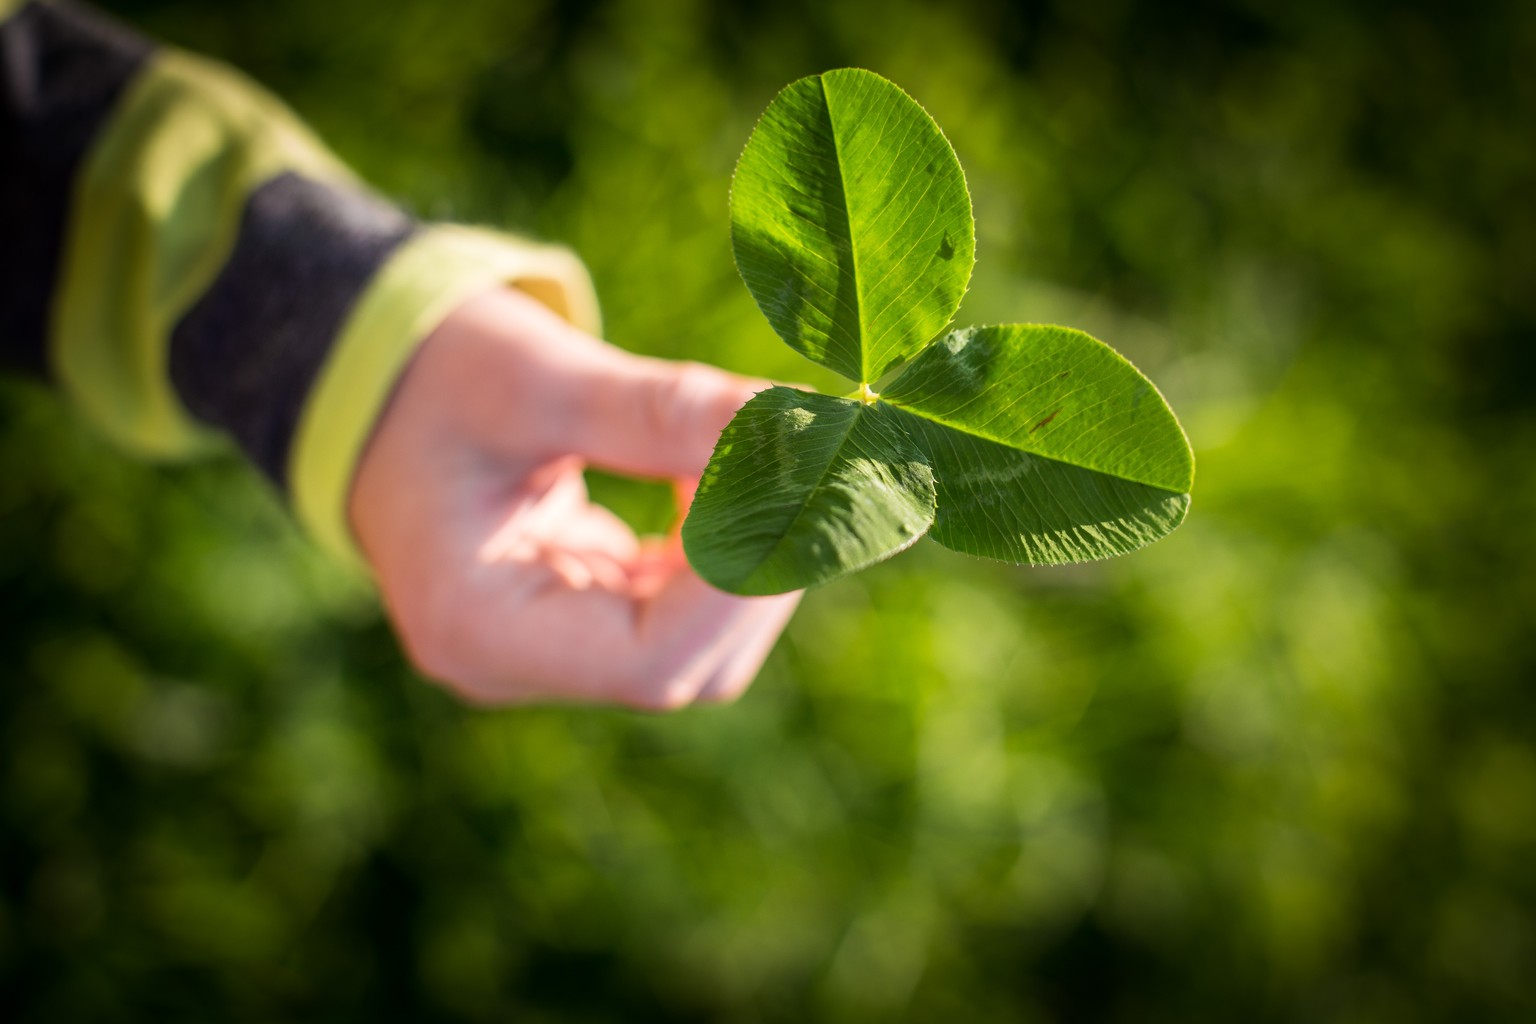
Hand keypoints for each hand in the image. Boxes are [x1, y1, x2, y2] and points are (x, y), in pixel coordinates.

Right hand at [349, 287, 800, 707]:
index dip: (740, 576)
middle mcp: (512, 665)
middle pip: (688, 667)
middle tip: (803, 455)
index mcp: (478, 630)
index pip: (652, 658)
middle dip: (762, 565)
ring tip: (754, 449)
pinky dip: (724, 545)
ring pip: (699, 646)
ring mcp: (549, 652)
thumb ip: (662, 410)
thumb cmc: (432, 373)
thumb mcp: (535, 378)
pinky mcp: (581, 617)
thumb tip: (808, 426)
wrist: (374, 382)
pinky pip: (681, 610)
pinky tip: (725, 471)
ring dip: (752, 554)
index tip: (790, 470)